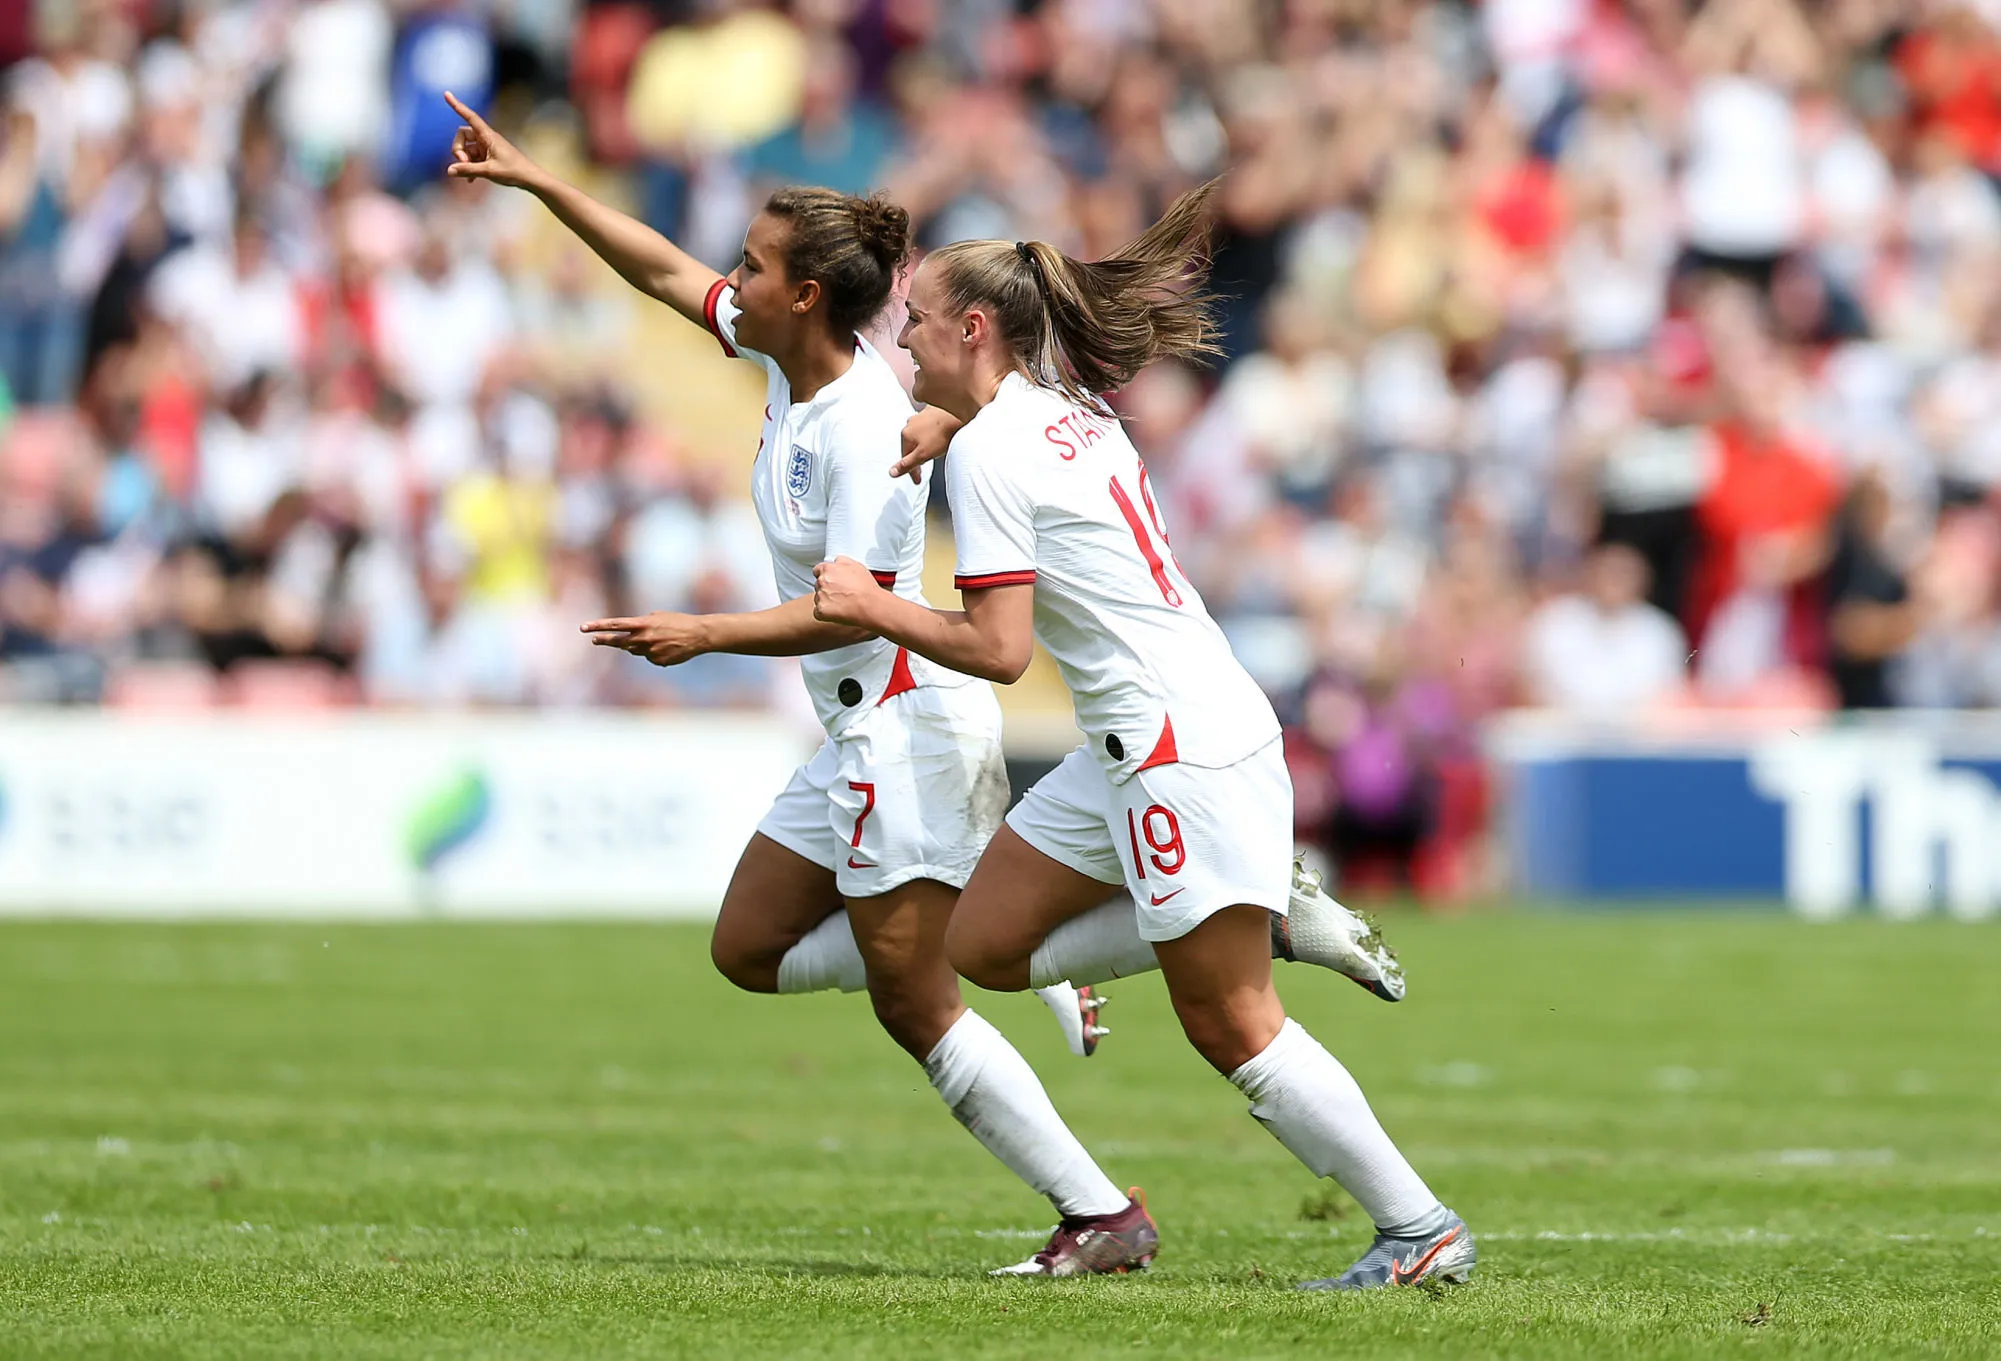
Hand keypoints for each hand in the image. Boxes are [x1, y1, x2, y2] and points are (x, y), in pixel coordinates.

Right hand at [443, 91, 539, 189]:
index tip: (446, 94)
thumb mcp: (489, 171)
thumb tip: (449, 170)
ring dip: (465, 161)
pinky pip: (472, 158)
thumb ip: (468, 170)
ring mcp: (487, 147)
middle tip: (464, 164)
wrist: (530, 178)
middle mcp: (486, 138)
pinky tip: (472, 180)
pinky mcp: (488, 156)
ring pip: (466, 149)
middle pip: (462, 135)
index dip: (457, 105)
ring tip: (472, 175)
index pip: (469, 116)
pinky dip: (470, 167)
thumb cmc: (513, 171)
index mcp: (488, 135)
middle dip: (458, 149)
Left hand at [580, 612, 707, 666]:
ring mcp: (650, 652)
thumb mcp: (658, 616)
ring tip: (657, 638)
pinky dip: (655, 653)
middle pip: (618, 641)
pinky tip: (669, 647)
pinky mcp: (658, 661)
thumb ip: (641, 624)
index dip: (598, 626)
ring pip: (635, 650)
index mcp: (643, 624)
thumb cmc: (679, 621)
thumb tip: (631, 635)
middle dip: (605, 640)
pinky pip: (650, 658)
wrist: (699, 635)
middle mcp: (644, 638)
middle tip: (593, 640)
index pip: (615, 625)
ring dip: (639, 645)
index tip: (584, 628)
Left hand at [813, 557, 881, 628]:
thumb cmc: (865, 587)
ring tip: (842, 602)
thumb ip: (842, 561)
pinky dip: (826, 614)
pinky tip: (838, 611)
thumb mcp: (856, 565)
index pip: (817, 570)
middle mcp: (821, 581)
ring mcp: (820, 596)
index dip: (825, 576)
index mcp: (828, 569)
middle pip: (818, 585)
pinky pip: (819, 612)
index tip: (831, 581)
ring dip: (826, 601)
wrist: (869, 605)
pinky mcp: (821, 610)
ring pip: (818, 598)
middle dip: (827, 589)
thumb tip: (836, 562)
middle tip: (840, 593)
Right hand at [892, 407, 962, 482]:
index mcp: (906, 434)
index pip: (905, 457)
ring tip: (935, 451)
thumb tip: (892, 472)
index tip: (917, 480)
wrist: (957, 416)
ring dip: (925, 444)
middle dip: (917, 456)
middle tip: (925, 466)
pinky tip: (940, 437)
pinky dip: (933, 434)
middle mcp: (911, 423)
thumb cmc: (941, 434)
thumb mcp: (922, 455)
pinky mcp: (933, 412)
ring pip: (920, 435)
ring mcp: (922, 416)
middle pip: (912, 445)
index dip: (912, 471)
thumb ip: (907, 464)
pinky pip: (930, 427)